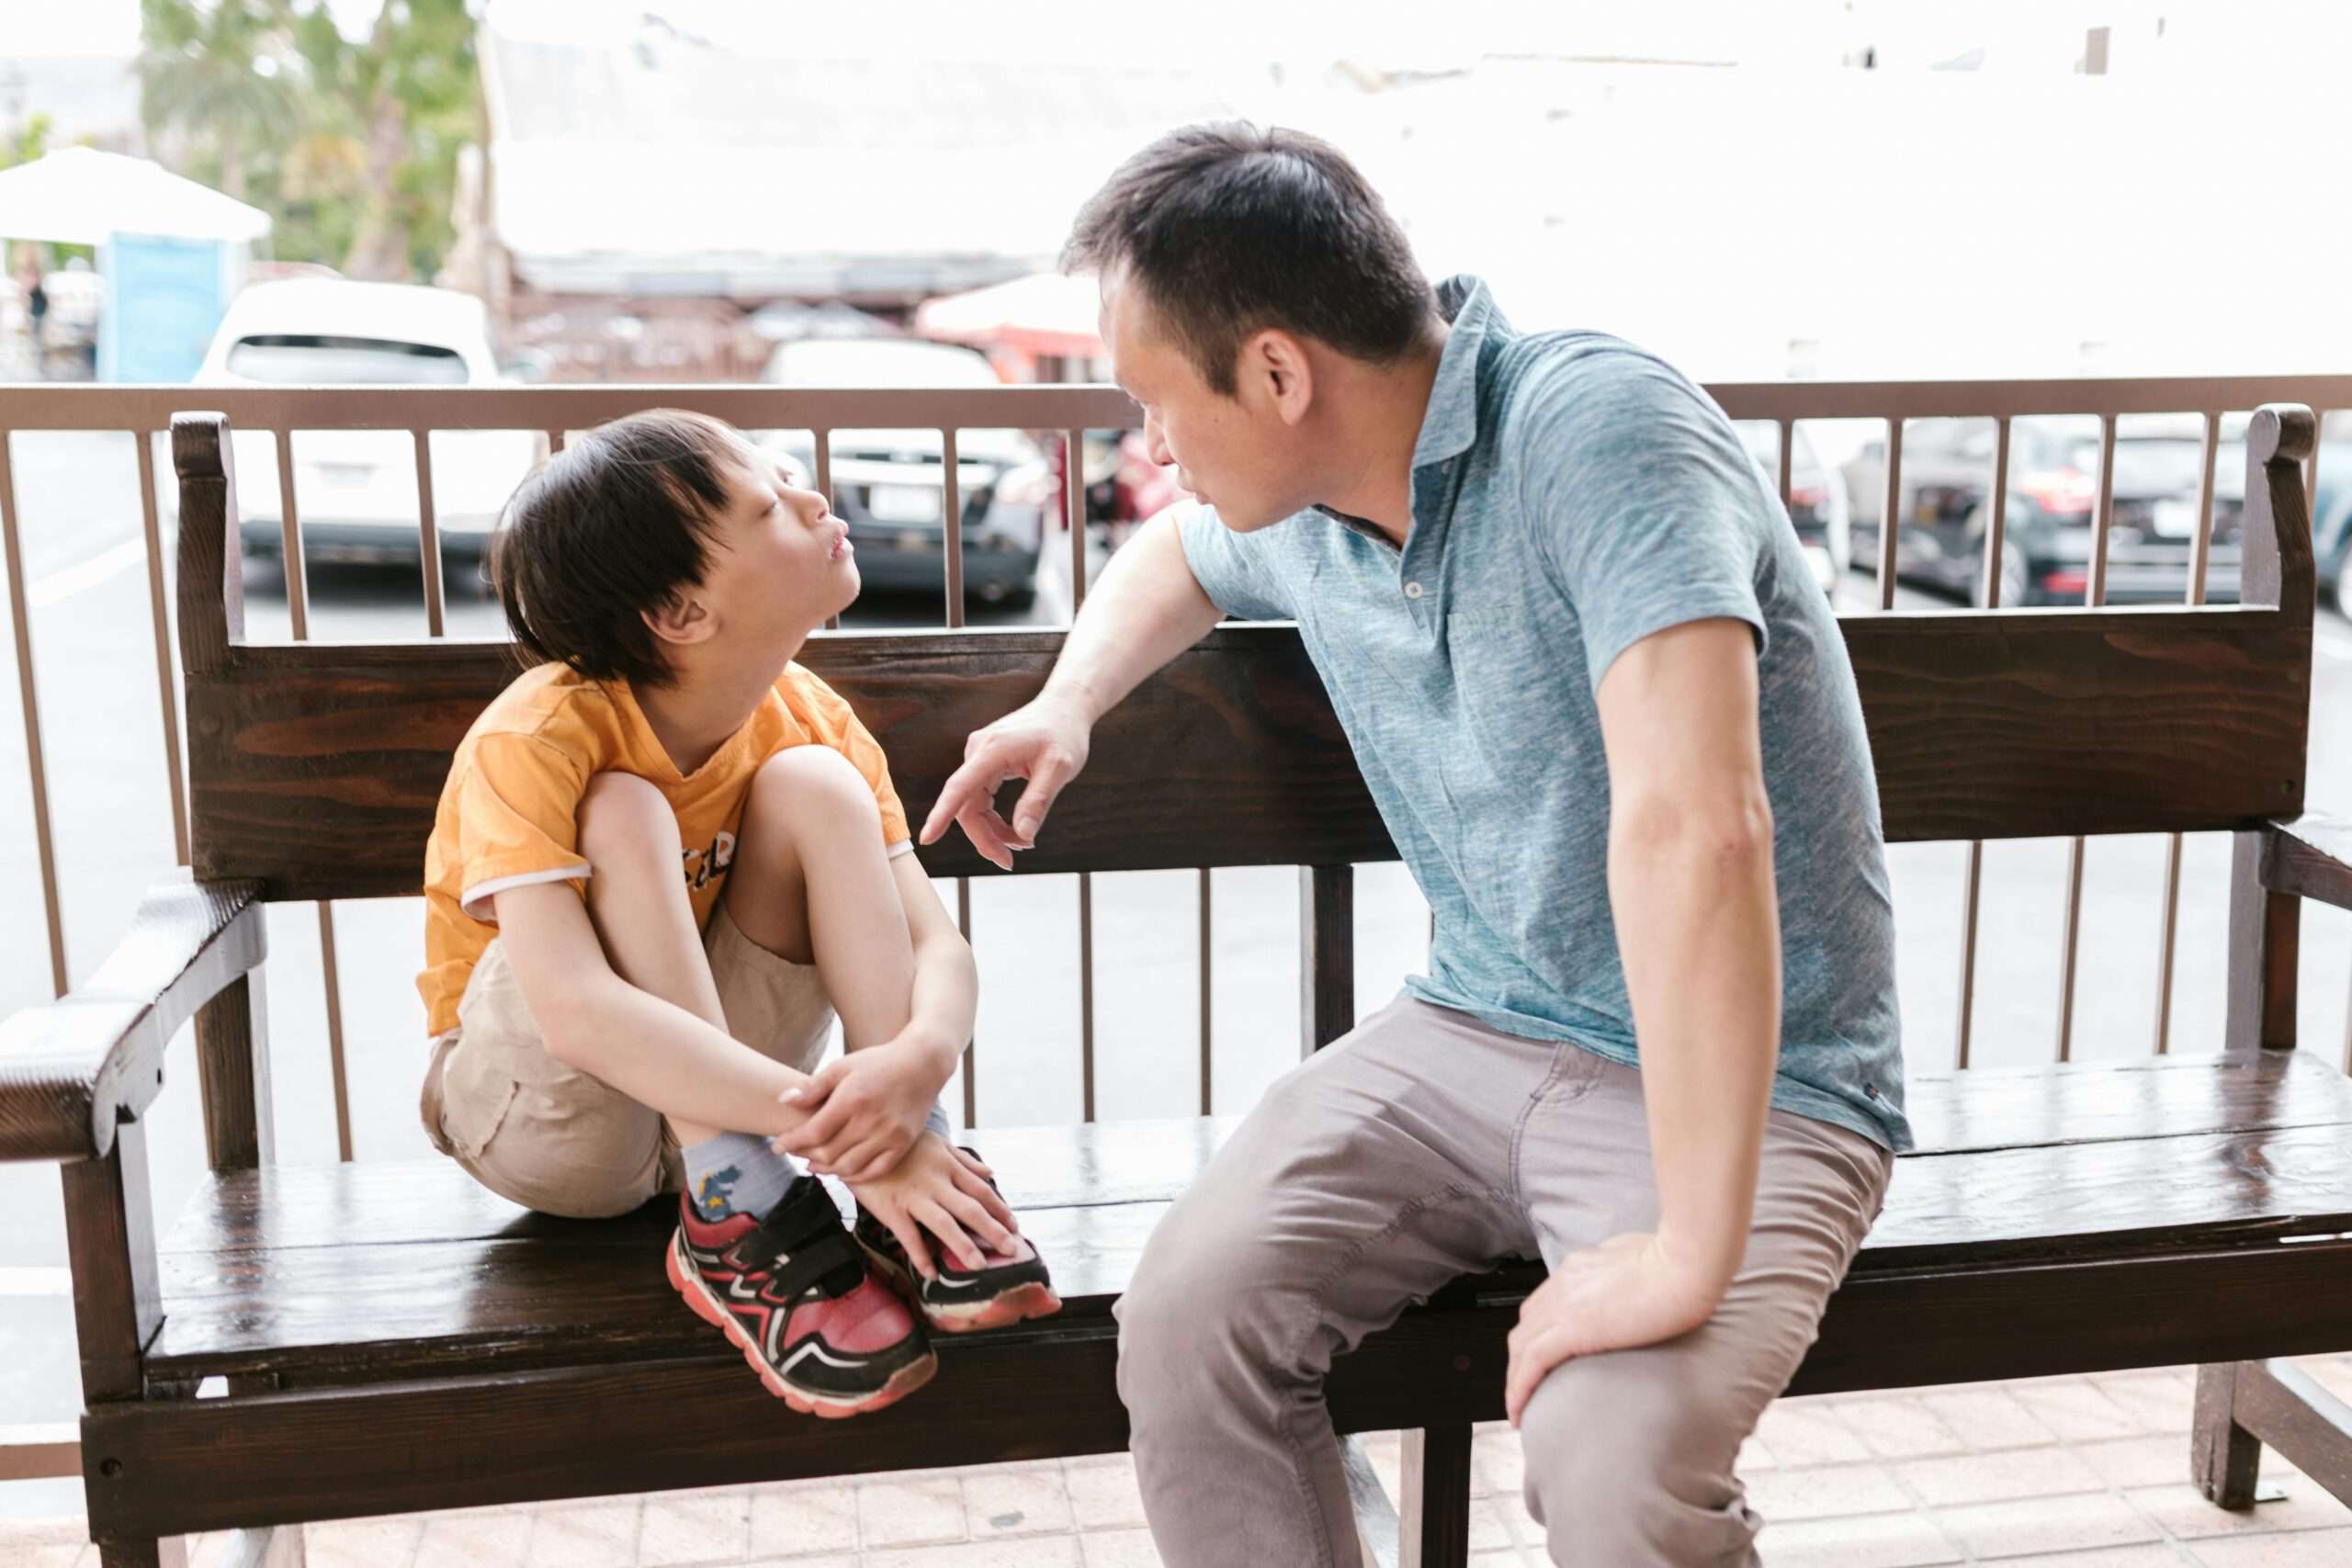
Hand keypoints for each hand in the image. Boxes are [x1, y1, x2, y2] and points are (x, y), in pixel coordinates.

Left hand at [772, 1038, 944, 1183]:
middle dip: (805, 1156)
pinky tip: (842, 1171)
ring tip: (813, 1165)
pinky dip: (855, 1177)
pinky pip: (875, 1171)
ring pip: (849, 1167)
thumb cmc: (879, 1062)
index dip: (792, 1142)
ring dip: (826, 1170)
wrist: (923, 1064)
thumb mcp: (843, 1066)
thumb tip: (783, 1101)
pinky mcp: (904, 1144)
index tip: (777, 1147)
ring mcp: (890, 1135)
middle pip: (829, 1153)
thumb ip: (813, 1087)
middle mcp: (872, 1121)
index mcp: (853, 1099)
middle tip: (794, 1153)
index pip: (814, 1132)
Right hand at [847, 1134, 1019, 1278]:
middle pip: (970, 1209)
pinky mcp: (891, 1208)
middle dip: (993, 1231)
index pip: (981, 1190)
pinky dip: (920, 1255)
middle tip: (1011, 1251)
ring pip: (944, 1224)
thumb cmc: (900, 1144)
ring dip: (963, 1246)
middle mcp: (935, 1182)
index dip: (999, 1209)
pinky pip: (909, 1236)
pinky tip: (931, 1273)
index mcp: (948, 1166)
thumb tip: (990, 1172)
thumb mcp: (935, 1143)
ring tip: (979, 1267)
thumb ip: (964, 1159)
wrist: (858, 1140)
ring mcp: (913, 1197)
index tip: (1015, 1226)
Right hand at [919, 690, 1092, 869]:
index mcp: (992, 751)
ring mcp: (978, 756)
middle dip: (985, 837)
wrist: (1064, 708)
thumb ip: (1038, 801)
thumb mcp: (1059, 769)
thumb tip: (1023, 836)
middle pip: (966, 805)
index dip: (942, 816)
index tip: (927, 839)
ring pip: (972, 805)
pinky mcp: (984, 762)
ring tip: (1022, 843)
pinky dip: (994, 818)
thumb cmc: (1064, 734)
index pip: (959, 788)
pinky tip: (1014, 829)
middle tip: (1010, 861)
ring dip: (991, 830)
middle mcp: (978, 751)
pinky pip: (980, 797)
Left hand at [1503, 1232, 1723, 1426]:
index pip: (1544, 1302)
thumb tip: (1634, 1282)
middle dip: (1520, 1358)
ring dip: (1515, 1378)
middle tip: (1525, 1387)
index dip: (1537, 1332)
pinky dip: (1520, 1387)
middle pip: (1526, 1325)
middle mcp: (1565, 1282)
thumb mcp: (1644, 1259)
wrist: (1688, 1264)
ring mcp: (1565, 1303)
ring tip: (1518, 1409)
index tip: (1540, 1355)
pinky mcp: (1574, 1328)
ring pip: (1521, 1346)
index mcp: (1581, 1266)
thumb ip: (1629, 1271)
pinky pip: (1532, 1362)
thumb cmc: (1682, 1262)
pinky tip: (1519, 1410)